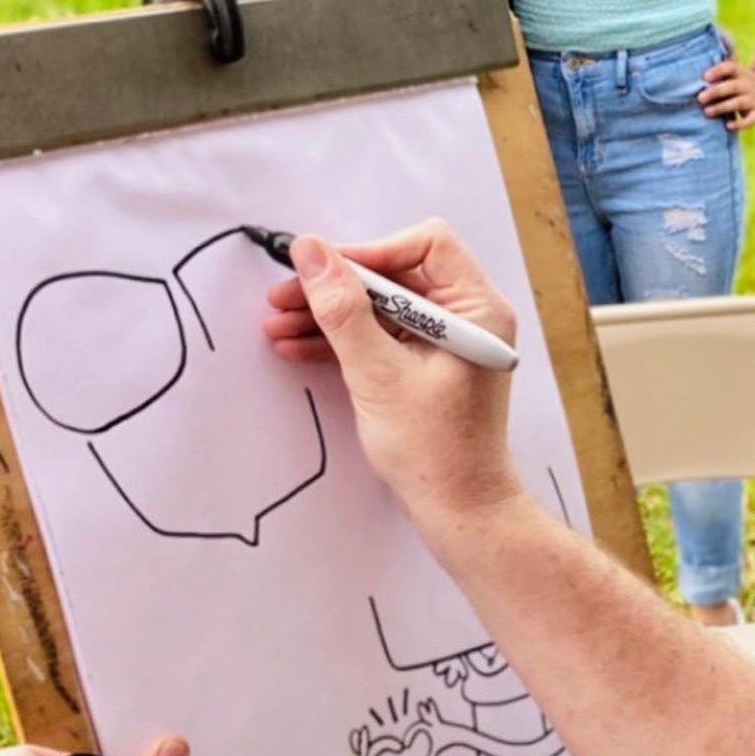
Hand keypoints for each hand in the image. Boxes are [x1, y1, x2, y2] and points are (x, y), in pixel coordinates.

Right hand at [263, 221, 521, 530]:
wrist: (458, 510)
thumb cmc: (433, 449)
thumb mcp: (378, 374)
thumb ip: (342, 310)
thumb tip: (311, 252)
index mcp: (478, 307)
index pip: (427, 245)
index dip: (372, 252)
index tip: (324, 271)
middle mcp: (468, 315)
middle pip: (398, 275)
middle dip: (338, 286)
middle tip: (283, 296)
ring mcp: (447, 340)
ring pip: (383, 306)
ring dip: (331, 314)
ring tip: (276, 324)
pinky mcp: (426, 363)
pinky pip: (382, 335)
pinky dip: (344, 339)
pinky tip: (297, 345)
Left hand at [698, 57, 754, 130]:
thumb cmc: (740, 80)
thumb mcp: (735, 69)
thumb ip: (725, 59)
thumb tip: (720, 37)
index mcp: (740, 73)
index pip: (729, 67)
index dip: (718, 71)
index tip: (705, 77)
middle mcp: (747, 85)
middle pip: (732, 86)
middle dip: (715, 92)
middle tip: (700, 98)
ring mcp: (753, 100)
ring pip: (738, 103)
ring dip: (722, 107)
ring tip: (707, 112)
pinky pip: (750, 120)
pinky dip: (740, 124)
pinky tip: (728, 126)